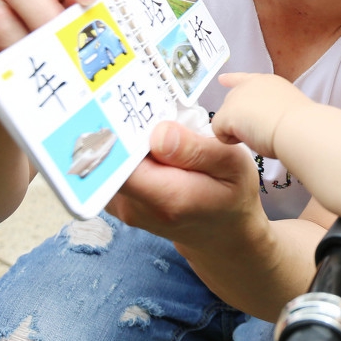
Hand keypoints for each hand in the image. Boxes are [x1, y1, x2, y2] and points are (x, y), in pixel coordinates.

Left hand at [107, 120, 261, 246]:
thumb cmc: (231, 194)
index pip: (120, 160)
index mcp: (167, 197)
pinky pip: (111, 168)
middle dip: (122, 129)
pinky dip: (124, 152)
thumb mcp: (232, 165)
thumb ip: (196, 149)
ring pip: (108, 161)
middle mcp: (136, 206)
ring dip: (123, 139)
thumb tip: (158, 133)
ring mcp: (123, 207)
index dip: (119, 130)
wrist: (221, 233)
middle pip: (110, 158)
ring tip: (150, 125)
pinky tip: (147, 144)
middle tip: (142, 107)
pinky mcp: (119, 203)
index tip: (129, 107)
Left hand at [212, 73, 310, 159]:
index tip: (222, 79)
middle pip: (232, 102)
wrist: (297, 126)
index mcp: (267, 83)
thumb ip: (273, 108)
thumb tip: (264, 121)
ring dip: (238, 130)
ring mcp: (236, 97)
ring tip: (260, 134)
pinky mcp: (226, 113)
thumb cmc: (300, 122)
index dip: (232, 80)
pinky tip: (250, 138)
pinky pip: (220, 132)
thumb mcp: (288, 108)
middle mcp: (249, 85)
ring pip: (226, 119)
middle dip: (239, 118)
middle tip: (260, 129)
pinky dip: (231, 140)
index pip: (245, 79)